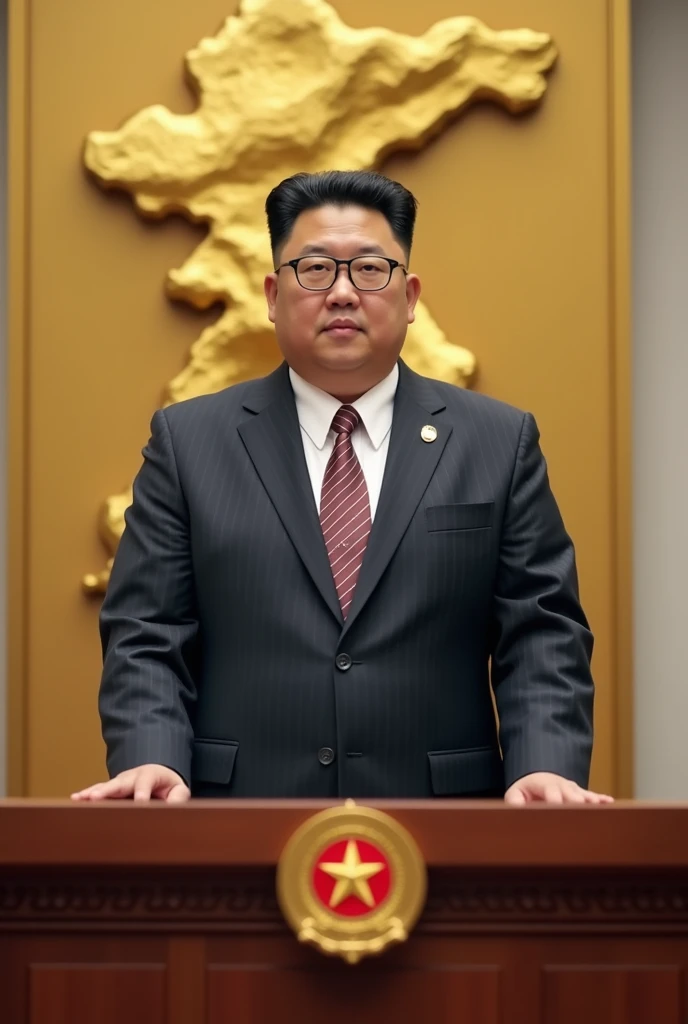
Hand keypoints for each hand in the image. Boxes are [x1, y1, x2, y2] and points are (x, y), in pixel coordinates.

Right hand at [70, 764, 189, 802]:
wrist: (158, 775)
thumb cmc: (168, 785)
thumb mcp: (178, 790)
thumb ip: (177, 798)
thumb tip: (172, 808)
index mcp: (150, 774)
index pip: (145, 783)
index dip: (142, 793)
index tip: (139, 803)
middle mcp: (131, 776)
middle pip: (119, 783)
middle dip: (107, 790)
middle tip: (96, 797)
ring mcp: (119, 782)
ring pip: (105, 787)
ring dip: (92, 792)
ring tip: (80, 798)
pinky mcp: (111, 789)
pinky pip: (97, 791)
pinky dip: (86, 795)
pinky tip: (74, 798)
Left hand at [504, 771, 613, 804]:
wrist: (537, 780)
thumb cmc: (526, 791)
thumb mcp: (515, 794)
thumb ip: (515, 802)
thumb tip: (517, 810)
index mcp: (543, 783)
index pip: (550, 791)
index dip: (554, 800)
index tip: (557, 809)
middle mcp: (560, 784)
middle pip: (569, 792)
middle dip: (574, 800)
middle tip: (580, 808)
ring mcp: (572, 789)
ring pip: (582, 794)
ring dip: (590, 799)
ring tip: (597, 805)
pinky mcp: (580, 795)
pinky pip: (592, 796)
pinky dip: (600, 799)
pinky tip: (608, 802)